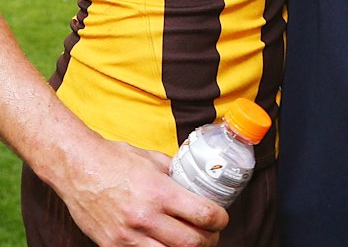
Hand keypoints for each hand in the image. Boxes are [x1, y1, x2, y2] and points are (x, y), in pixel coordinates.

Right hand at [57, 139, 227, 245]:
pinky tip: (166, 246)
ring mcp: (128, 237)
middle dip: (209, 240)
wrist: (77, 168)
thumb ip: (174, 172)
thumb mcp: (151, 159)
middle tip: (211, 234)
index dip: (219, 219)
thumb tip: (193, 179)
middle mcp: (145, 217)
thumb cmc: (114, 158)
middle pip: (191, 242)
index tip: (222, 218)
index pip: (202, 214)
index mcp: (159, 191)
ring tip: (192, 243)